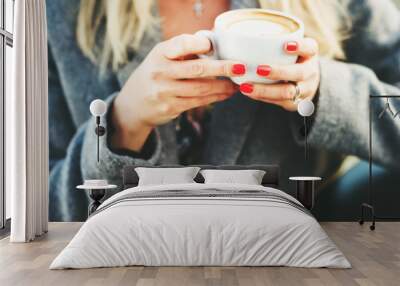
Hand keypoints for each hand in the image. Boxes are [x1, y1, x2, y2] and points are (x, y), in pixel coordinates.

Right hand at [111, 34, 244, 150]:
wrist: (133, 104)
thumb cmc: (154, 75)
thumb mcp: (162, 58)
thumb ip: (183, 50)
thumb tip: (215, 42)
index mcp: (160, 54)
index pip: (181, 44)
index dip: (199, 44)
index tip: (213, 45)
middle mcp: (161, 72)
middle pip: (197, 69)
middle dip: (222, 68)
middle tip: (240, 67)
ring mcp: (165, 92)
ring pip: (201, 88)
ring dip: (223, 86)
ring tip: (237, 83)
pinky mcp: (171, 107)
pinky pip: (199, 101)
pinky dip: (216, 97)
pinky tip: (226, 93)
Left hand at [238, 38, 319, 111]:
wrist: (305, 83)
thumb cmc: (291, 59)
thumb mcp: (291, 48)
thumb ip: (275, 42)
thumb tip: (240, 37)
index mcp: (310, 54)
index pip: (310, 48)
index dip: (300, 46)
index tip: (285, 45)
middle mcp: (311, 72)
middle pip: (299, 73)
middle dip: (278, 72)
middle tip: (259, 69)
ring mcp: (304, 90)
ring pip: (287, 92)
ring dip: (265, 90)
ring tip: (246, 87)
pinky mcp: (294, 103)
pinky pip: (278, 102)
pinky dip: (262, 97)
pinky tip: (248, 92)